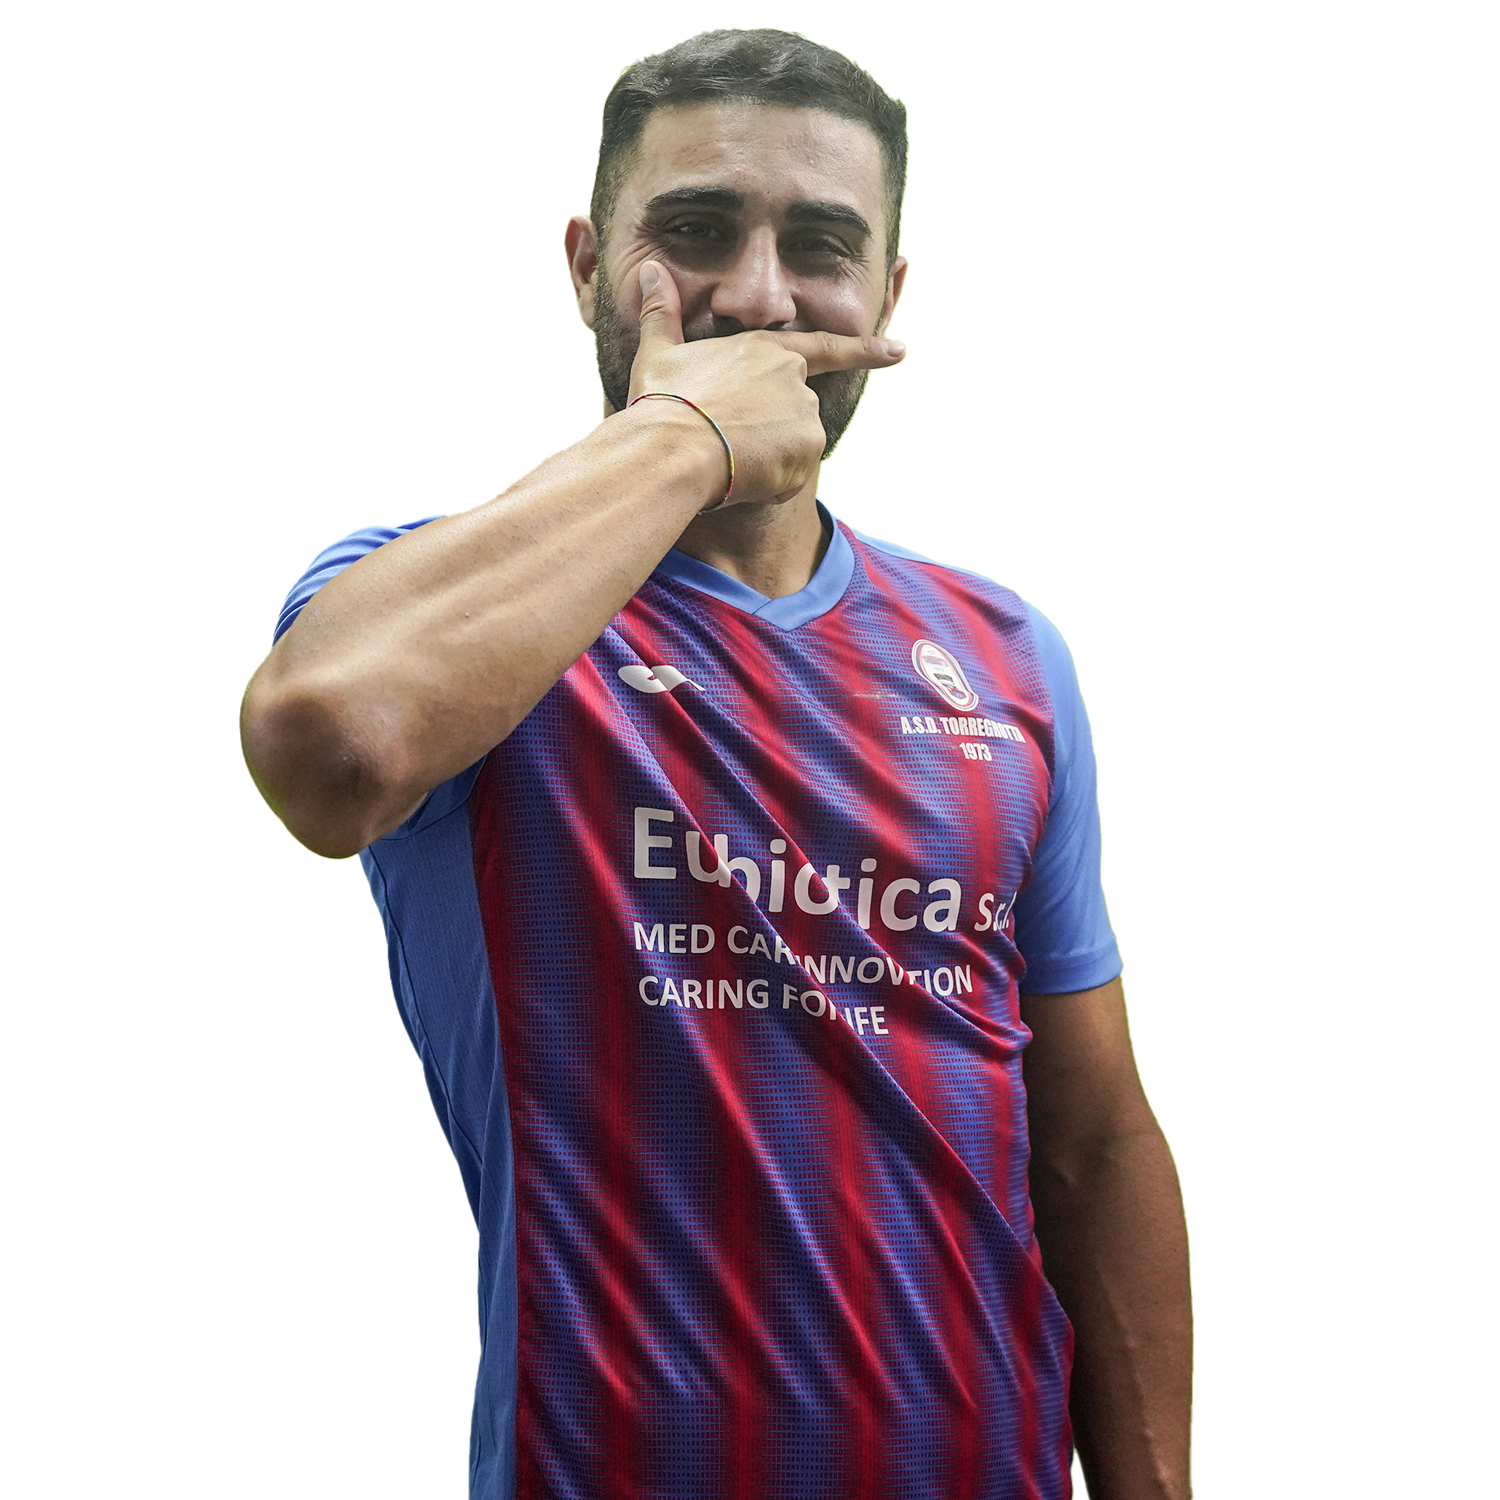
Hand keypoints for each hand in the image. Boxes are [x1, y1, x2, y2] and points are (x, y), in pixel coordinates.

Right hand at [627, 260, 903, 506]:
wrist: (672, 446)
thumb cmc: (662, 401)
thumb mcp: (658, 351)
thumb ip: (661, 312)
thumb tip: (649, 271)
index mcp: (766, 350)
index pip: (827, 348)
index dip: (864, 351)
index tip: (897, 352)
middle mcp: (795, 377)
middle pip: (795, 414)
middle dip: (768, 433)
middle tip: (725, 441)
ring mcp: (805, 412)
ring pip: (794, 447)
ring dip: (767, 458)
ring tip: (725, 456)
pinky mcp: (808, 448)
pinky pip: (792, 476)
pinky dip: (770, 483)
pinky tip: (741, 476)